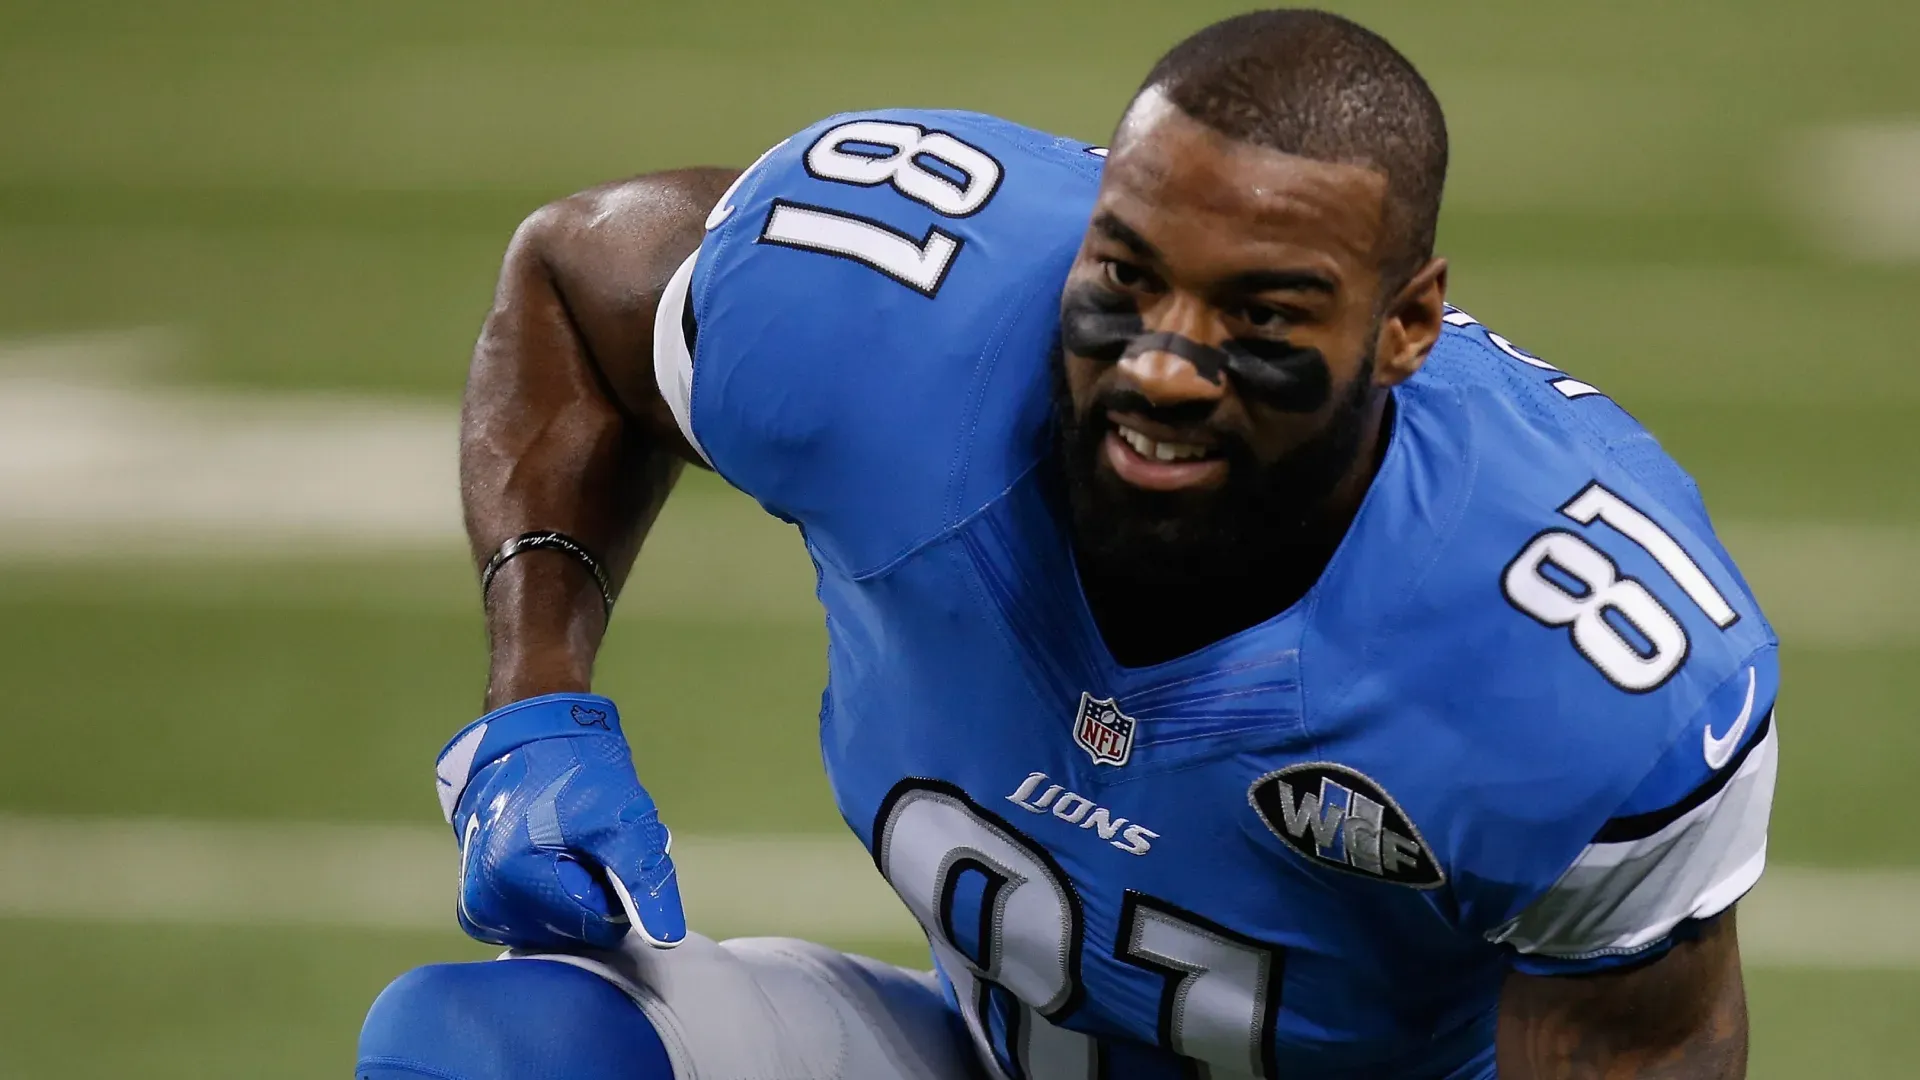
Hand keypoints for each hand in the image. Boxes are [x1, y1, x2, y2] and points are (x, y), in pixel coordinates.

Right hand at [434, 693, 686, 950]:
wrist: (525, 744)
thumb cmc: (575, 772)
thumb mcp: (621, 819)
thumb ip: (645, 880)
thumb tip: (666, 938)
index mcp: (512, 883)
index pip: (598, 925)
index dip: (617, 887)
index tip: (608, 846)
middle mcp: (486, 909)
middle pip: (576, 933)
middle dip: (596, 892)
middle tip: (592, 844)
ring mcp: (480, 914)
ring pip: (560, 932)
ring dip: (577, 896)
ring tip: (571, 847)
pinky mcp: (481, 913)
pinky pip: (539, 925)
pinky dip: (554, 899)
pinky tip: (551, 860)